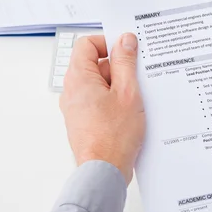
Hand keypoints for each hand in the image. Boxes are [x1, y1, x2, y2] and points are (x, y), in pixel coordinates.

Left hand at [59, 33, 144, 184]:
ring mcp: (77, 107)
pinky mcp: (85, 120)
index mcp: (79, 78)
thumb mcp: (128, 92)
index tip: (127, 49)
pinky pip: (100, 100)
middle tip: (138, 77)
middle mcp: (72, 91)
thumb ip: (126, 62)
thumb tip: (124, 41)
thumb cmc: (114, 136)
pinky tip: (131, 112)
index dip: (108, 42)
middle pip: (95, 64)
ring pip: (100, 84)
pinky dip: (115, 101)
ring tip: (136, 98)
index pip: (87, 44)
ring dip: (119, 86)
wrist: (104, 170)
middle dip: (118, 67)